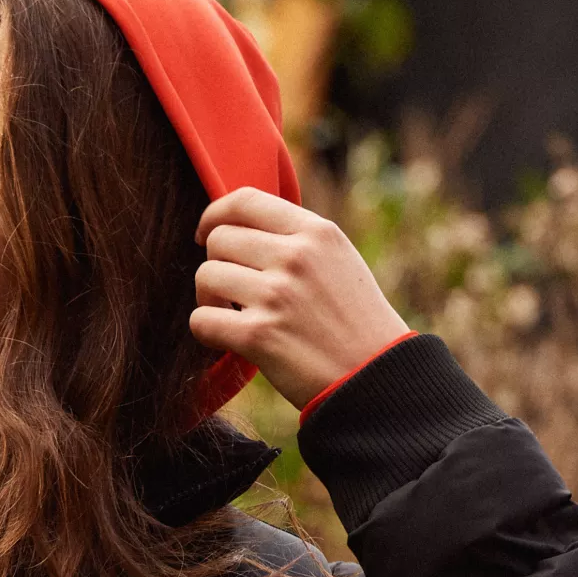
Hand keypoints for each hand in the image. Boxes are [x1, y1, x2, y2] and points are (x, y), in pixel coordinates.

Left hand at [191, 190, 408, 409]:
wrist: (376, 376)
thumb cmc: (356, 323)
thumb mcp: (339, 261)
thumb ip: (298, 241)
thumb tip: (242, 229)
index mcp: (317, 232)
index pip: (245, 200)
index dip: (214, 216)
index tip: (206, 234)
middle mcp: (296, 256)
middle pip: (219, 240)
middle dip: (216, 265)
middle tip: (231, 291)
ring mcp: (276, 294)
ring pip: (206, 277)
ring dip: (209, 299)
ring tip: (231, 315)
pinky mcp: (258, 335)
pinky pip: (201, 320)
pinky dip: (206, 331)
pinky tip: (226, 340)